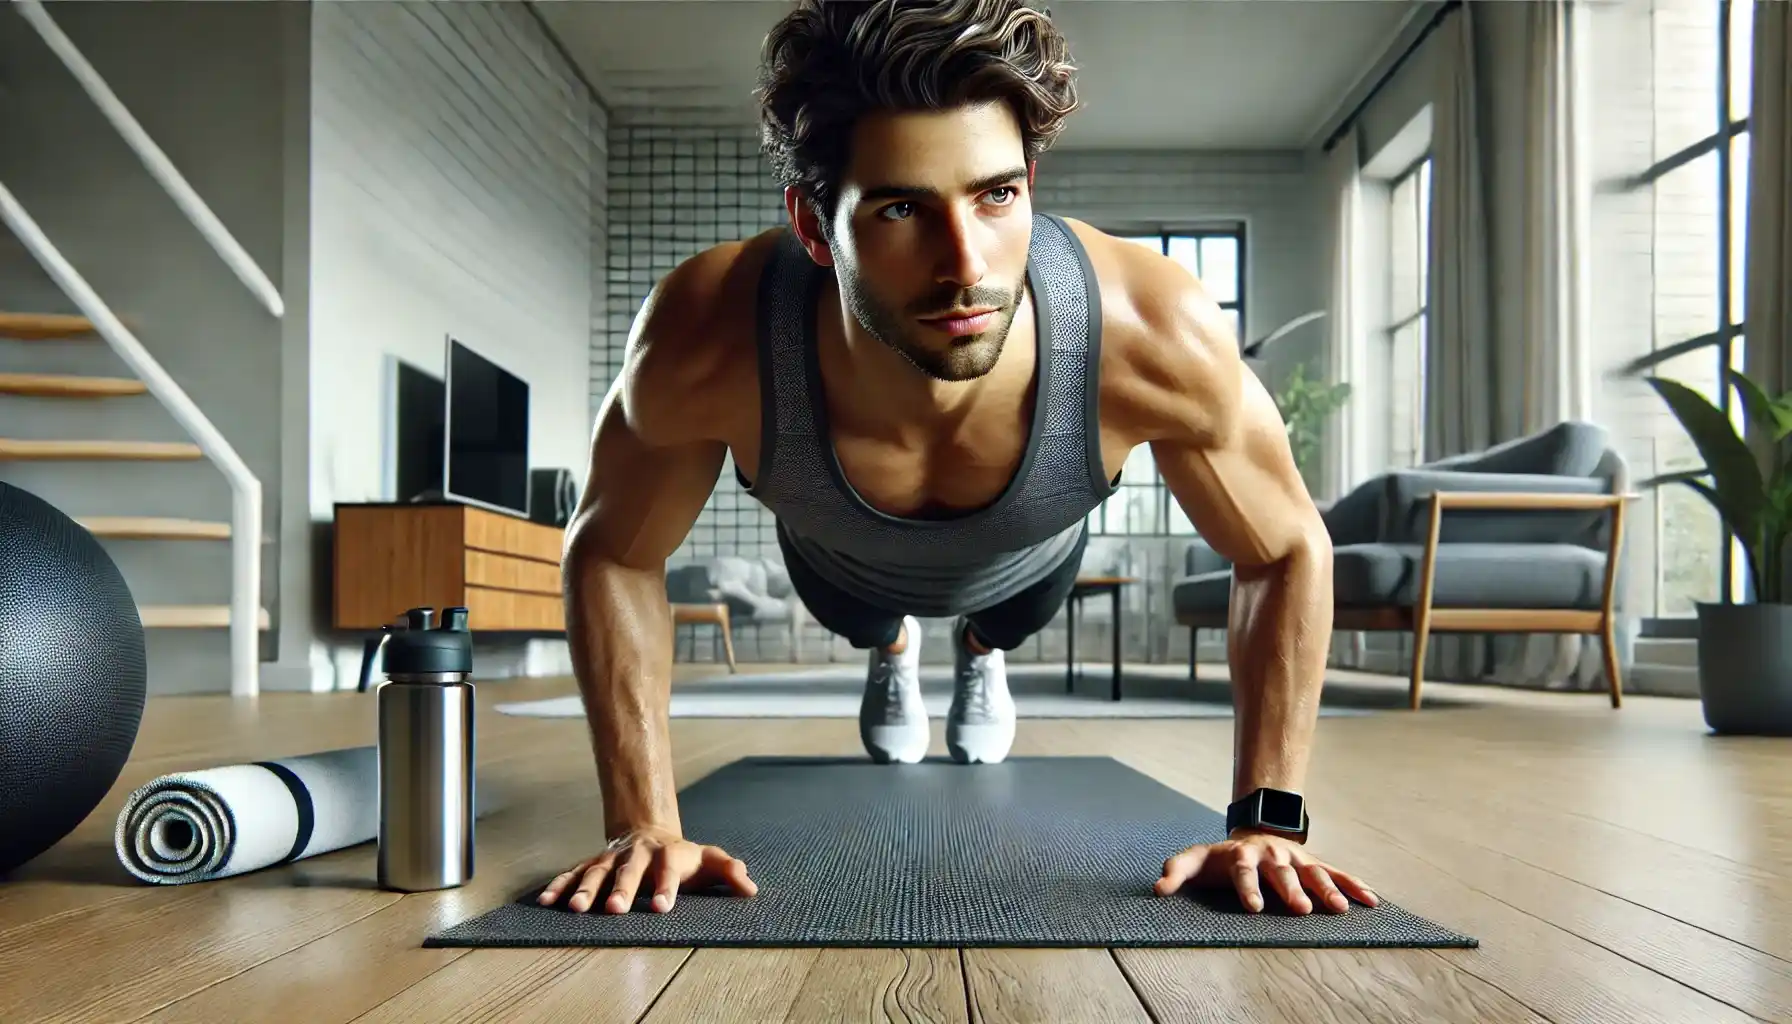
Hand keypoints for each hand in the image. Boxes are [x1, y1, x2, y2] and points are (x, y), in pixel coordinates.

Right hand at [537, 825, 757, 913]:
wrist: (649, 832)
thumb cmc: (684, 857)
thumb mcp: (709, 860)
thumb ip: (729, 871)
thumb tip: (751, 888)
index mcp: (668, 855)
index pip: (669, 871)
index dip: (666, 888)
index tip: (662, 908)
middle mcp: (638, 855)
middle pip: (630, 871)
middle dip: (622, 889)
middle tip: (616, 910)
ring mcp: (612, 858)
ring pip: (598, 872)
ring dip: (587, 889)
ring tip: (578, 909)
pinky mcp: (592, 864)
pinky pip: (573, 873)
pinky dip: (560, 886)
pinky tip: (547, 901)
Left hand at [1153, 829, 1377, 914]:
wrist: (1252, 834)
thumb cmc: (1221, 858)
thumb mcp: (1195, 860)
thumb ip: (1177, 871)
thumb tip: (1158, 888)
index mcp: (1242, 856)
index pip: (1244, 873)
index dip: (1249, 890)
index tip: (1254, 909)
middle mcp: (1272, 856)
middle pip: (1283, 875)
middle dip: (1293, 891)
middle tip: (1303, 910)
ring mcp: (1295, 859)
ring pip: (1314, 873)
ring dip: (1327, 890)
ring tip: (1340, 909)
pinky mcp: (1313, 864)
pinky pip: (1336, 873)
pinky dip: (1353, 885)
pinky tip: (1370, 900)